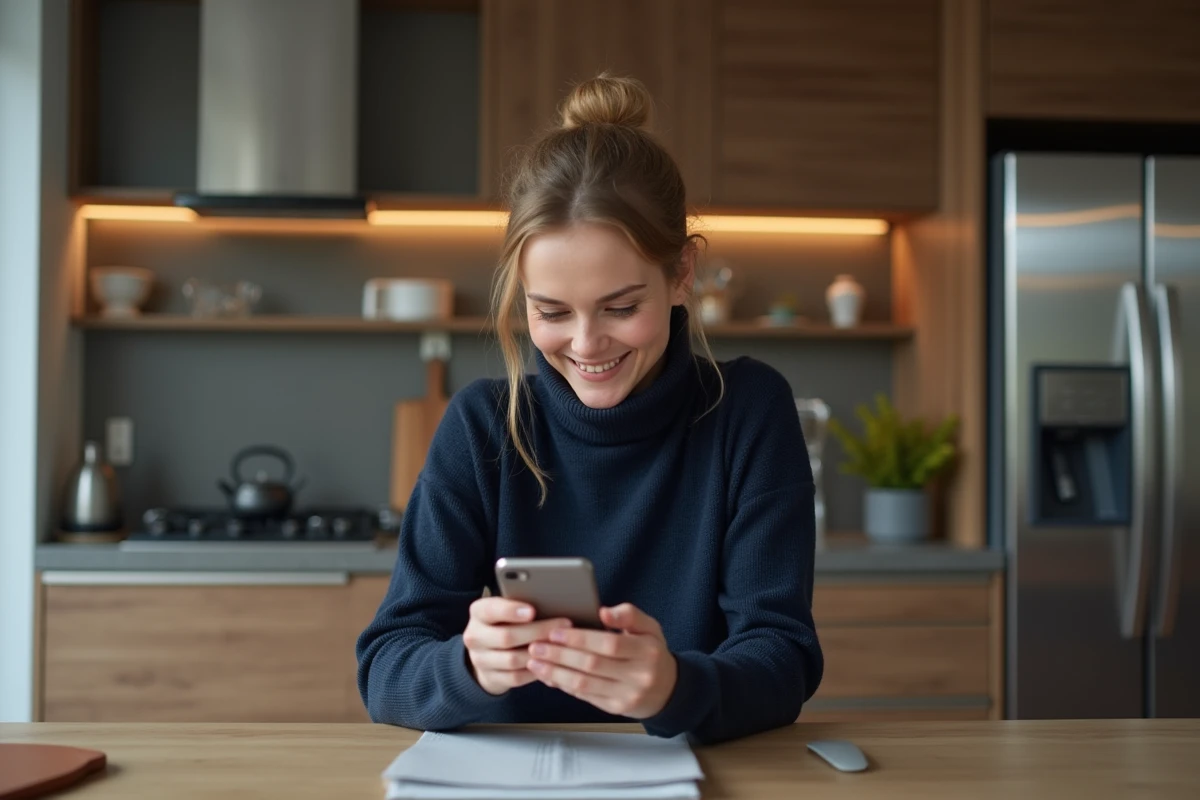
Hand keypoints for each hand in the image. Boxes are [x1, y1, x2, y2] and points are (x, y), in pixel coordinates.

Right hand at [463, 597, 572, 695]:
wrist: (486, 650)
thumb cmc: (505, 621)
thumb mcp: (506, 608)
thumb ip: (520, 604)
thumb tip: (551, 601)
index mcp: (478, 612)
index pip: (491, 610)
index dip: (511, 611)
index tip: (532, 611)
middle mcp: (474, 636)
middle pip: (506, 636)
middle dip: (538, 631)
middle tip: (563, 625)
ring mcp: (480, 660)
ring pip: (513, 659)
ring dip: (540, 653)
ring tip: (561, 645)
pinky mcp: (491, 678)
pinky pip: (516, 677)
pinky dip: (535, 670)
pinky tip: (551, 662)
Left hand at [525, 603, 676, 718]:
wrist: (667, 689)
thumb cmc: (652, 652)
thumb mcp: (650, 628)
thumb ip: (629, 615)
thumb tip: (604, 611)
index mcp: (647, 651)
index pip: (609, 644)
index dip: (580, 638)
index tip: (555, 631)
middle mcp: (638, 676)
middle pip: (592, 665)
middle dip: (560, 655)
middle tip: (536, 645)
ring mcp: (626, 695)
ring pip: (584, 684)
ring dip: (555, 673)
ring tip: (535, 661)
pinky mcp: (615, 708)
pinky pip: (585, 696)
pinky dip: (563, 685)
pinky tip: (548, 675)